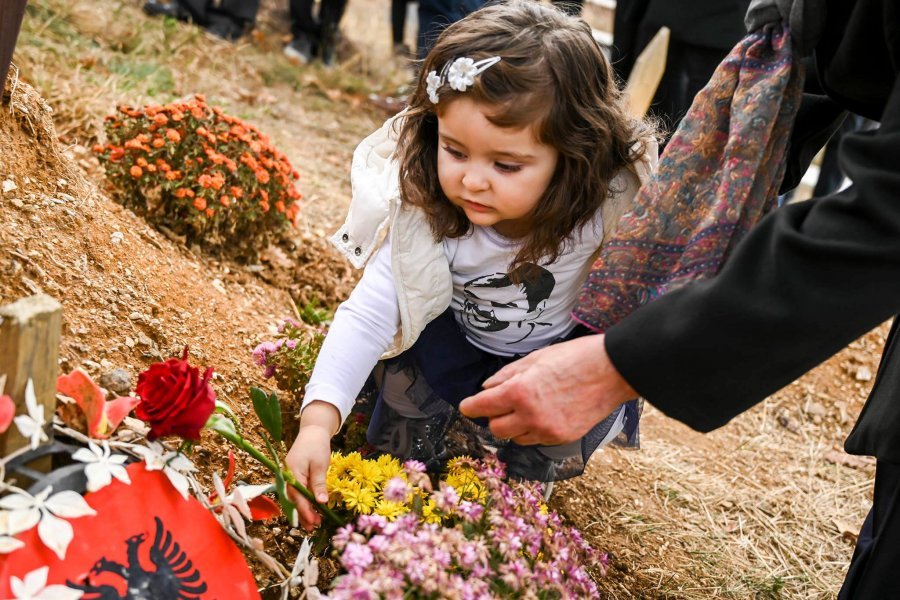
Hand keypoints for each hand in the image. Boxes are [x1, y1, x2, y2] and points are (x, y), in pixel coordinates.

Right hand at [284, 401, 338, 530]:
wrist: (312, 431)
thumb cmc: (316, 446)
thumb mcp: (320, 464)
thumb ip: (319, 483)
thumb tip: (321, 502)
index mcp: (292, 473)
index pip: (297, 497)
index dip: (306, 511)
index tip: (314, 522)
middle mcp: (288, 477)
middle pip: (294, 500)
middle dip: (304, 514)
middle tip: (315, 527)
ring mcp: (290, 477)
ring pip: (296, 498)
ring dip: (304, 509)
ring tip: (314, 522)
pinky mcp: (294, 477)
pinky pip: (298, 492)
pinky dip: (305, 501)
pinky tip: (312, 509)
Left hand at [459, 334, 636, 445]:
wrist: (613, 371)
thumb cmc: (575, 357)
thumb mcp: (535, 358)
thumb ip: (508, 375)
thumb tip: (487, 388)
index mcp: (520, 392)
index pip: (482, 407)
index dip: (470, 407)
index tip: (467, 407)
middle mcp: (530, 416)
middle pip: (496, 428)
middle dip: (494, 416)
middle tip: (502, 402)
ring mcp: (547, 430)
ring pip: (515, 438)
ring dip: (514, 425)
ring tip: (528, 407)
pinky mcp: (561, 438)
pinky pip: (535, 440)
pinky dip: (532, 430)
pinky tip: (544, 413)